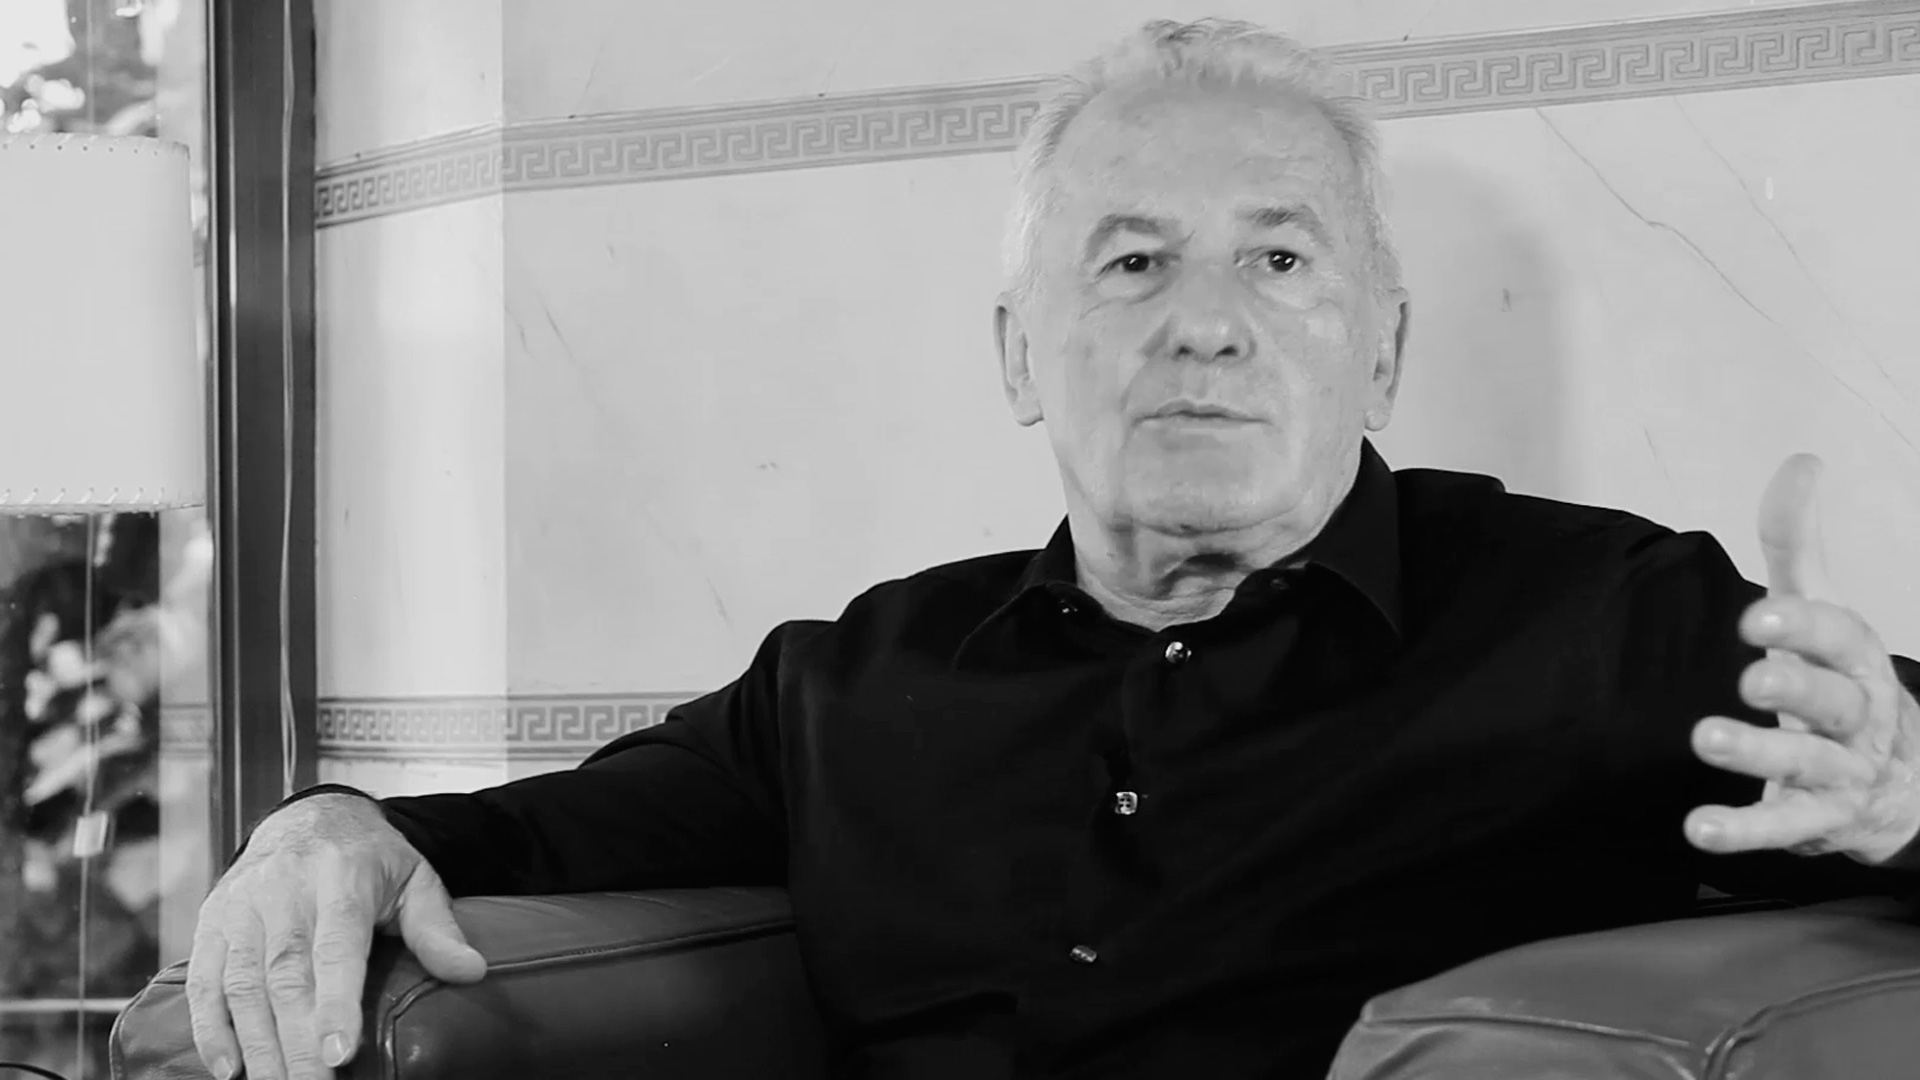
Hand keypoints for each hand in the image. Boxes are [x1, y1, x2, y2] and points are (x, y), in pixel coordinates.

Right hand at [185, 794, 487, 1079]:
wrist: (306, 816)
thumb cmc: (367, 858)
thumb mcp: (414, 879)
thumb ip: (437, 928)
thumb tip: (471, 971)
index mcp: (340, 879)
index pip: (335, 948)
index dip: (335, 1004)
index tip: (339, 1053)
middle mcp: (283, 891)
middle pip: (285, 978)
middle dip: (296, 1043)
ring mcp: (241, 907)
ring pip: (242, 985)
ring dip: (256, 1046)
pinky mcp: (213, 922)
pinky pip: (204, 981)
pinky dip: (211, 1028)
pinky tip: (229, 1068)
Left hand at [1686, 453, 1919, 864]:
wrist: (1901, 780)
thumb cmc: (1842, 680)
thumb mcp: (1822, 611)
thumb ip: (1798, 545)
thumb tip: (1801, 462)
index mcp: (1858, 661)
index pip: (1840, 637)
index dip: (1803, 626)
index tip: (1757, 616)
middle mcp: (1858, 716)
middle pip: (1833, 702)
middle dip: (1795, 688)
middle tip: (1750, 679)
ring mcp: (1841, 772)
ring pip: (1807, 765)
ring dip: (1758, 754)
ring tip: (1706, 739)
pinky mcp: (1815, 821)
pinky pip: (1781, 828)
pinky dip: (1741, 831)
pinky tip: (1697, 828)